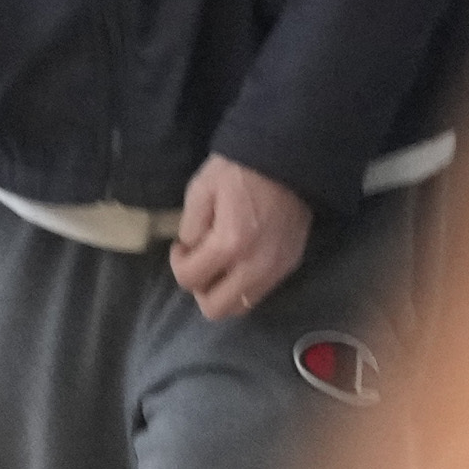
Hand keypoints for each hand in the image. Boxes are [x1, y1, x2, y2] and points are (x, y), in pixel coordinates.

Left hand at [168, 156, 313, 322]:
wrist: (288, 161)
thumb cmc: (239, 170)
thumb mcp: (201, 189)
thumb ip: (190, 226)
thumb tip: (190, 249)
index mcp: (230, 244)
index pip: (190, 280)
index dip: (178, 263)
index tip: (182, 246)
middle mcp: (256, 266)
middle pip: (216, 308)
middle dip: (200, 287)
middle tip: (200, 261)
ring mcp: (277, 270)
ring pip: (240, 306)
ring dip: (223, 291)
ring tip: (220, 262)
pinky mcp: (290, 266)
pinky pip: (260, 293)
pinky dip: (243, 285)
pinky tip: (240, 260)